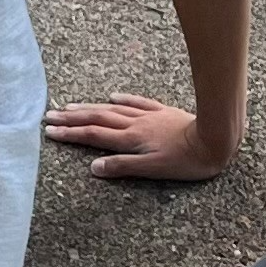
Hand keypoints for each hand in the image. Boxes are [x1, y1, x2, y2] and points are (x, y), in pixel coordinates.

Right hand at [42, 92, 234, 180]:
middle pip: (97, 119)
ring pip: (113, 109)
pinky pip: (137, 102)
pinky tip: (112, 96)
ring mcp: (148, 116)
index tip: (50, 131)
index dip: (70, 134)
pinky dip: (122, 99)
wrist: (215, 139)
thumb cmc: (186, 161)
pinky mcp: (163, 112)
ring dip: (90, 107)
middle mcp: (135, 125)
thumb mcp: (153, 170)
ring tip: (70, 106)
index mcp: (131, 140)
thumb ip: (122, 167)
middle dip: (72, 118)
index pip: (93, 135)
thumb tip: (93, 167)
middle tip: (50, 116)